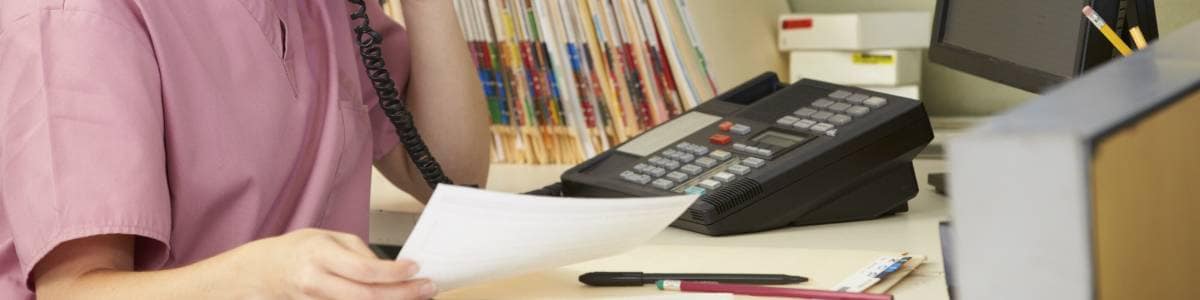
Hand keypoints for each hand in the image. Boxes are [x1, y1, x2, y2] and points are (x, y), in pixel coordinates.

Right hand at [211, 228, 436, 298]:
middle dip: (402, 295)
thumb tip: (391, 269)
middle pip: (365, 296)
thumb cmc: (298, 250)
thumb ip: (359, 253)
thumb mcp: (329, 238)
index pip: (363, 269)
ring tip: (417, 297)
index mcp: (319, 254)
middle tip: (428, 288)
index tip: (415, 268)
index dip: (393, 273)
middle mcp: (315, 282)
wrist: (262, 272)